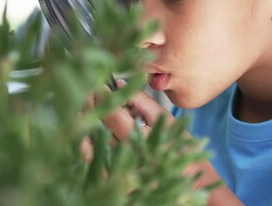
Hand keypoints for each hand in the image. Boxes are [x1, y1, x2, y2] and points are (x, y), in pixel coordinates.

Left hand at [80, 80, 243, 204]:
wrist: (189, 186)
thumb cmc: (182, 152)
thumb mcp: (169, 122)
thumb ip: (144, 102)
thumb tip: (120, 84)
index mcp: (143, 140)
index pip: (114, 114)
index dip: (102, 96)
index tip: (97, 84)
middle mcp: (127, 158)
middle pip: (97, 127)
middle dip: (89, 106)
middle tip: (87, 93)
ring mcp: (117, 172)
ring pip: (87, 146)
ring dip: (82, 125)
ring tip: (83, 111)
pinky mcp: (112, 181)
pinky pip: (89, 163)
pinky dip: (85, 145)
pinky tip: (87, 134)